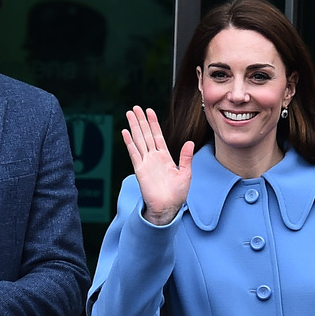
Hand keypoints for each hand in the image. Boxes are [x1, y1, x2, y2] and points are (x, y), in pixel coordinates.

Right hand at [122, 106, 193, 224]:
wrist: (168, 208)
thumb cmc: (177, 193)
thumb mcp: (185, 173)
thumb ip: (185, 157)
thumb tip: (190, 142)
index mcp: (165, 157)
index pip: (157, 135)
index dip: (153, 123)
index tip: (149, 111)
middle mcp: (154, 157)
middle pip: (145, 134)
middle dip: (141, 120)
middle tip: (135, 107)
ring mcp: (146, 162)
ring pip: (138, 140)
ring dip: (134, 127)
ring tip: (129, 114)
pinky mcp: (140, 169)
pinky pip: (134, 153)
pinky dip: (129, 142)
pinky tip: (125, 132)